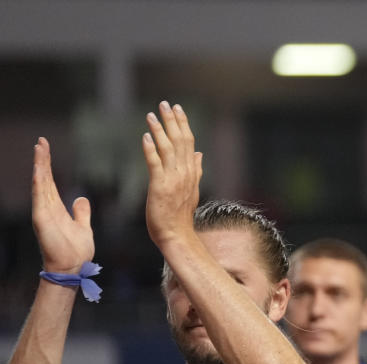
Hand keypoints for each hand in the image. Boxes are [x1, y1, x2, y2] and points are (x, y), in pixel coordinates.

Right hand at [31, 138, 93, 273]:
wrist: (72, 267)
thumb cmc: (76, 251)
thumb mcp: (83, 227)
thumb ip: (81, 213)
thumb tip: (81, 199)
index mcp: (56, 208)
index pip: (51, 182)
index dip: (49, 165)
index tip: (47, 148)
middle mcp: (47, 207)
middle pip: (44, 178)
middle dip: (43, 160)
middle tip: (41, 141)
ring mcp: (43, 212)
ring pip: (41, 183)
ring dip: (40, 165)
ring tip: (39, 148)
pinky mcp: (41, 218)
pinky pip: (40, 196)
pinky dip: (39, 182)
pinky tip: (39, 169)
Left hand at [141, 101, 202, 245]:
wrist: (177, 235)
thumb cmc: (180, 215)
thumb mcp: (192, 190)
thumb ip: (196, 170)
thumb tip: (199, 153)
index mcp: (191, 173)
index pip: (189, 142)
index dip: (183, 124)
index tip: (177, 108)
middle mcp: (185, 173)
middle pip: (180, 141)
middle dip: (172, 121)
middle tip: (164, 104)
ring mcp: (173, 180)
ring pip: (168, 149)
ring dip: (160, 130)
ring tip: (151, 115)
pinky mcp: (160, 187)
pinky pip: (155, 164)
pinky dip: (150, 150)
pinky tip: (145, 137)